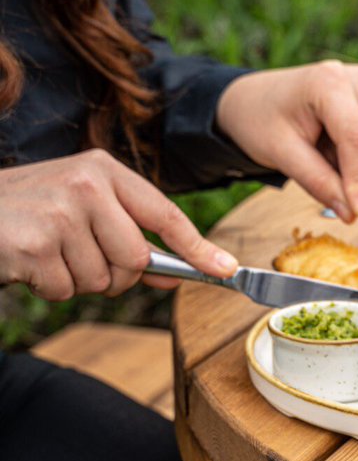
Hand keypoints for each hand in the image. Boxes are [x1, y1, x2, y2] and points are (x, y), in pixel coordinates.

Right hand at [0, 150, 237, 299]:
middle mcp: (87, 185)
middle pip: (136, 259)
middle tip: (79, 259)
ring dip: (76, 280)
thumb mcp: (83, 208)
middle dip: (114, 274)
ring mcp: (61, 212)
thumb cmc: (28, 212)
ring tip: (48, 254)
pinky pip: (66, 289)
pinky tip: (29, 263)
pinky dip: (49, 287)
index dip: (197, 247)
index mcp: (104, 171)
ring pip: (102, 279)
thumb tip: (178, 272)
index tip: (225, 268)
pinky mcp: (35, 243)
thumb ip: (130, 236)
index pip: (165, 214)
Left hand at [216, 61, 357, 221]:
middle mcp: (355, 79)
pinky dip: (356, 161)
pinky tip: (328, 151)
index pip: (357, 139)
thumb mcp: (282, 155)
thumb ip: (320, 183)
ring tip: (318, 158)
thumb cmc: (260, 122)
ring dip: (356, 169)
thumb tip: (354, 215)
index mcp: (329, 83)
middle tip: (323, 185)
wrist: (251, 102)